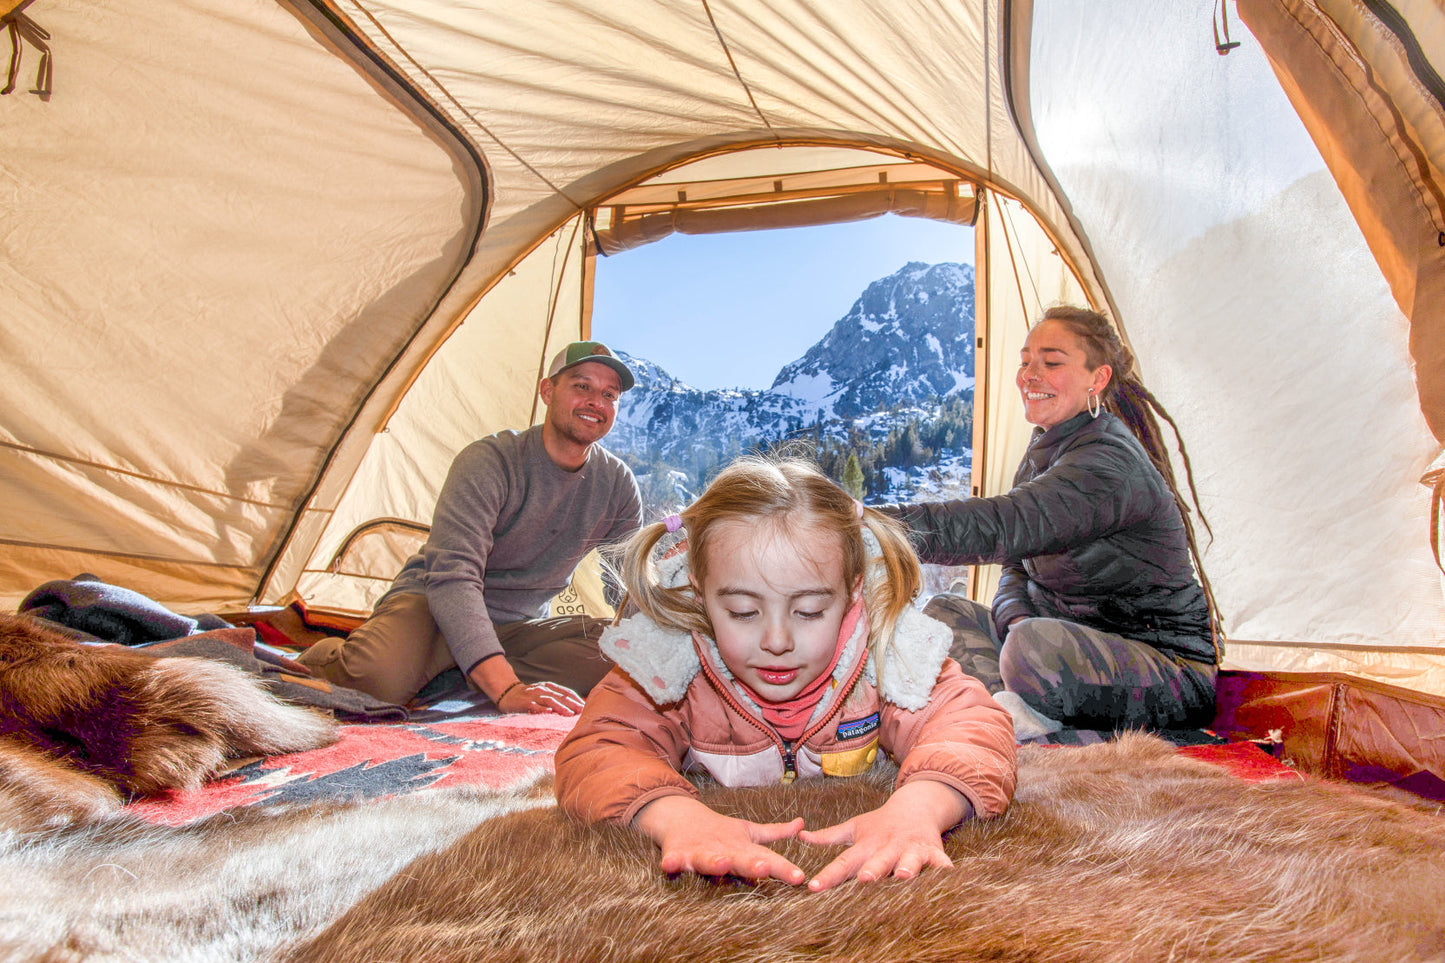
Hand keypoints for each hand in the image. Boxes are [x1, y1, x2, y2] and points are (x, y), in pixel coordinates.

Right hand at [495, 680, 583, 715]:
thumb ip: (556, 698)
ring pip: (549, 700)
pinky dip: (542, 709)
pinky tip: (549, 713)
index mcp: (550, 687)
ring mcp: (534, 695)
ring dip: (560, 707)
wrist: (508, 694)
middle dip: (572, 704)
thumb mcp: (544, 694)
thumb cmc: (530, 697)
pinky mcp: (525, 702)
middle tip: (582, 711)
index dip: (576, 699)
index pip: (566, 692)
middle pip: (560, 696)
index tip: (585, 706)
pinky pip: (534, 706)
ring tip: (569, 714)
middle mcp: (543, 689)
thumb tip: (574, 707)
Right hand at [634, 795, 805, 884]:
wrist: (680, 817)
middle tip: (764, 868)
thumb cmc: (720, 833)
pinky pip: (673, 860)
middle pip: (739, 859)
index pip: (768, 859)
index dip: (784, 868)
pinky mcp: (677, 853)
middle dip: (752, 864)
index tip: (800, 877)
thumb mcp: (749, 832)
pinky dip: (671, 862)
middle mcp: (724, 850)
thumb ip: (775, 833)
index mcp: (743, 849)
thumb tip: (802, 825)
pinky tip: (670, 865)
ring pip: (707, 860)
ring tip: (721, 864)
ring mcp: (700, 852)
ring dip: (713, 862)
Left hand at [798, 780, 969, 891]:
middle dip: (872, 870)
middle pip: (878, 861)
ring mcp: (910, 849)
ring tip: (903, 876)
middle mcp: (888, 847)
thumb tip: (800, 837)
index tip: (813, 888)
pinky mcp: (932, 852)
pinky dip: (944, 870)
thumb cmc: (880, 824)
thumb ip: (828, 836)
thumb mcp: (854, 827)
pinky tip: (947, 878)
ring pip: (908, 860)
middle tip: (864, 880)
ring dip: (906, 867)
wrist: (915, 806)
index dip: (828, 875)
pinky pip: (940, 862)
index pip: (843, 861)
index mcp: (866, 845)